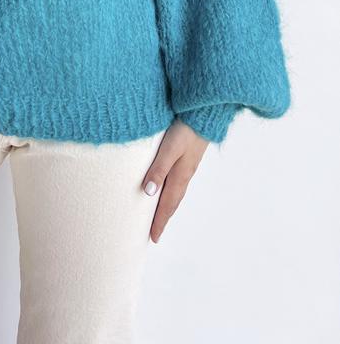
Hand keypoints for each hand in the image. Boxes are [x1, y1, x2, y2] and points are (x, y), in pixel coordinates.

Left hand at [141, 118, 209, 242]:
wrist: (204, 113)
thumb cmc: (185, 129)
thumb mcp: (169, 149)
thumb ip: (158, 169)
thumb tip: (147, 193)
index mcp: (180, 175)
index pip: (167, 204)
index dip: (159, 221)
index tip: (153, 238)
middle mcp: (185, 174)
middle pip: (172, 202)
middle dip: (163, 218)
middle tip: (154, 233)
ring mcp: (188, 165)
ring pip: (176, 192)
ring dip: (167, 206)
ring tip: (159, 215)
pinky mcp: (188, 157)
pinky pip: (178, 182)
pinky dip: (171, 192)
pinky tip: (168, 188)